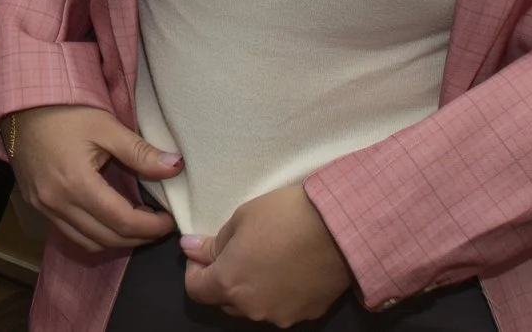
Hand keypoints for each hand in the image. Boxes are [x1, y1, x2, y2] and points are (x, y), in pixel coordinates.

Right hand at [0, 105, 178, 254]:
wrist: (21, 102)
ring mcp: (43, 206)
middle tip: (159, 225)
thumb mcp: (106, 126)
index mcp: (76, 183)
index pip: (122, 221)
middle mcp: (57, 202)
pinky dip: (94, 235)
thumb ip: (140, 152)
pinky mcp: (36, 204)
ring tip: (137, 225)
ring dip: (117, 240)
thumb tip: (176, 167)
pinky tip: (107, 220)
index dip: (152, 226)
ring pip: (88, 243)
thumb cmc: (65, 110)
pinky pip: (69, 233)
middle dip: (139, 237)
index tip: (170, 220)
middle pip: (107, 238)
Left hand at [180, 182, 354, 325]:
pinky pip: (281, 306)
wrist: (341, 227)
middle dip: (223, 279)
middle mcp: (253, 308)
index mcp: (230, 284)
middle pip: (225, 301)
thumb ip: (213, 243)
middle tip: (236, 250)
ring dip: (251, 288)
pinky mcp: (307, 314)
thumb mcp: (241, 219)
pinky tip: (288, 268)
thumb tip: (190, 249)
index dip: (195, 270)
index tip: (204, 252)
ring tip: (266, 258)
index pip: (196, 290)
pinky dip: (277, 292)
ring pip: (253, 307)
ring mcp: (282, 315)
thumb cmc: (285, 216)